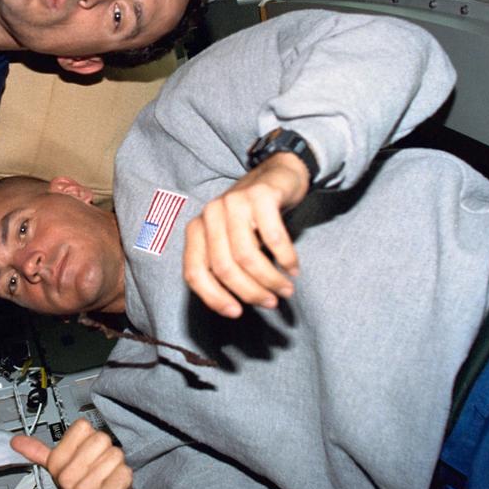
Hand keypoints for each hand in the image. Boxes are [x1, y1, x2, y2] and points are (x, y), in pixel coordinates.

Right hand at [11, 419, 136, 488]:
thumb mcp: (59, 470)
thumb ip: (39, 452)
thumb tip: (15, 440)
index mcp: (56, 463)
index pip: (82, 427)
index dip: (89, 439)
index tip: (85, 455)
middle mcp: (67, 477)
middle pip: (102, 439)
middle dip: (106, 453)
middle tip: (99, 470)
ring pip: (116, 455)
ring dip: (117, 468)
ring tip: (107, 481)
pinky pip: (125, 472)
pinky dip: (125, 480)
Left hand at [183, 152, 310, 317]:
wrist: (276, 176)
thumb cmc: (252, 218)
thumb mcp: (230, 241)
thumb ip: (224, 267)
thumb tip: (233, 308)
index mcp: (196, 229)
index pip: (194, 273)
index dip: (213, 298)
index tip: (236, 313)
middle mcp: (210, 214)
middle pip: (224, 268)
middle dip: (250, 292)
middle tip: (272, 302)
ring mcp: (234, 202)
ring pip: (247, 256)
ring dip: (270, 279)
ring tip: (287, 289)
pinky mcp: (260, 195)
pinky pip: (273, 237)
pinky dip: (286, 258)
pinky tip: (293, 268)